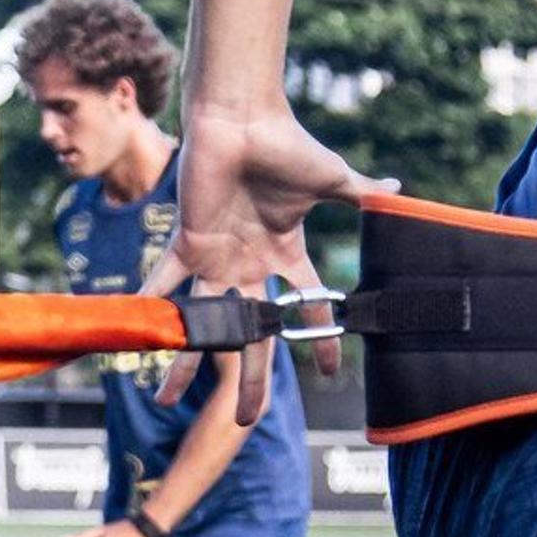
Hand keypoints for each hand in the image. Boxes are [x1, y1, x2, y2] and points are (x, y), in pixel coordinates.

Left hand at [149, 104, 391, 422]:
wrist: (241, 117)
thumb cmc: (285, 143)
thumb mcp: (331, 178)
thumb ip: (362, 195)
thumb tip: (401, 194)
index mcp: (284, 250)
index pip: (307, 306)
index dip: (319, 340)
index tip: (328, 375)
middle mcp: (248, 262)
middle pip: (250, 334)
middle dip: (249, 377)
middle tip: (246, 419)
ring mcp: (216, 257)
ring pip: (202, 321)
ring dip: (186, 361)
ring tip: (168, 400)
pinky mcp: (187, 243)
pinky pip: (163, 283)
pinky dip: (149, 308)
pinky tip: (134, 339)